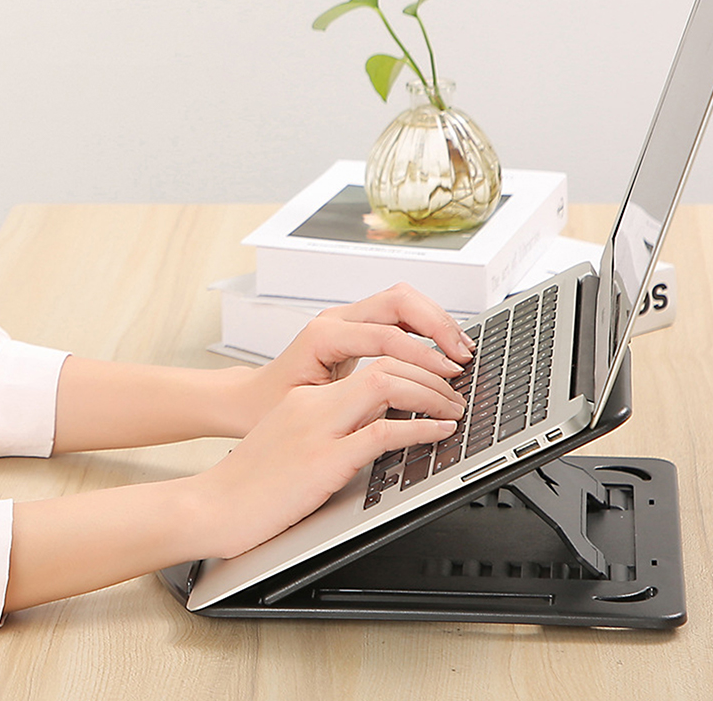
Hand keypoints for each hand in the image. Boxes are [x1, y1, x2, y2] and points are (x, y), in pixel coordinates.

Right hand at [192, 356, 465, 558]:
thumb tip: (379, 425)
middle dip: (431, 374)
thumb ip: (332, 427)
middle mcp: (314, 404)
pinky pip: (382, 433)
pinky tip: (440, 432)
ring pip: (387, 386)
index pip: (372, 364)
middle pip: (385, 364)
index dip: (413, 367)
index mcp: (308, 398)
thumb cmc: (251, 483)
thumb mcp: (293, 442)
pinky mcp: (323, 460)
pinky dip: (420, 430)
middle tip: (456, 391)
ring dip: (430, 394)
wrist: (210, 507)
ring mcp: (318, 429)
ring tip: (454, 408)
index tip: (437, 381)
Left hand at [241, 283, 474, 430]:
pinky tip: (443, 348)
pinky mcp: (356, 326)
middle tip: (463, 356)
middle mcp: (336, 319)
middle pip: (398, 301)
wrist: (249, 399)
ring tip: (462, 350)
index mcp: (323, 335)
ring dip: (436, 321)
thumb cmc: (271, 408)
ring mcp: (347, 318)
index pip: (386, 335)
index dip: (423, 355)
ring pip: (403, 300)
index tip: (449, 374)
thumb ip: (353, 404)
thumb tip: (401, 406)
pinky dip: (426, 326)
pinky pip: (399, 313)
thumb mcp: (310, 411)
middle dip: (437, 326)